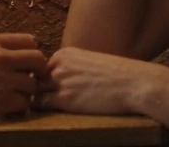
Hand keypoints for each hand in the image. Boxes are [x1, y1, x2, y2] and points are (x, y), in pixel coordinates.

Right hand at [0, 30, 47, 123]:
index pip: (27, 41)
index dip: (29, 53)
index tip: (26, 62)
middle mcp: (0, 56)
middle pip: (37, 59)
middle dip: (38, 70)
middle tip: (32, 79)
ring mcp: (2, 79)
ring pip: (32, 84)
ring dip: (26, 91)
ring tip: (16, 96)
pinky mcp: (0, 101)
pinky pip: (23, 103)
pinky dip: (19, 107)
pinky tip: (9, 108)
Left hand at [35, 47, 160, 115]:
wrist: (134, 83)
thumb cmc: (117, 76)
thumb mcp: (89, 63)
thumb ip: (72, 68)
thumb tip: (60, 81)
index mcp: (64, 54)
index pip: (40, 67)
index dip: (42, 81)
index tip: (46, 91)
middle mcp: (59, 64)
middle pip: (34, 78)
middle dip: (36, 90)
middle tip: (38, 102)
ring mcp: (61, 81)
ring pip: (35, 91)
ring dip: (36, 100)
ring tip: (41, 110)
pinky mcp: (65, 98)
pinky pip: (41, 104)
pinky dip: (41, 109)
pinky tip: (48, 114)